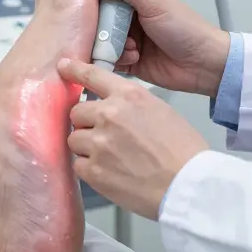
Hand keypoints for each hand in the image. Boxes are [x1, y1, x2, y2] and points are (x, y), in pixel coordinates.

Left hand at [57, 59, 208, 218]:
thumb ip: (130, 105)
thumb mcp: (160, 111)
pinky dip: (90, 170)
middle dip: (87, 124)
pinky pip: (78, 165)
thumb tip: (110, 109)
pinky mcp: (94, 171)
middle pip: (77, 113)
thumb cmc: (182, 150)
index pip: (92, 75)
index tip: (63, 67)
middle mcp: (109, 114)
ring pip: (75, 139)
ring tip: (111, 158)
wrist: (188, 185)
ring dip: (87, 148)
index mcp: (129, 96)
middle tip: (105, 137)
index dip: (74, 70)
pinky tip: (111, 173)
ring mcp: (99, 143)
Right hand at [87, 0, 230, 96]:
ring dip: (112, 45)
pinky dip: (117, 59)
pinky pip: (109, 60)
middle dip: (101, 28)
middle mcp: (128, 16)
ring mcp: (128, 39)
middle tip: (108, 34)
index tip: (83, 8)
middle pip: (98, 20)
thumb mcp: (154, 1)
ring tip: (131, 48)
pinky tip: (133, 59)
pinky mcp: (128, 61)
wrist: (204, 64)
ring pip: (101, 41)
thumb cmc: (182, 27)